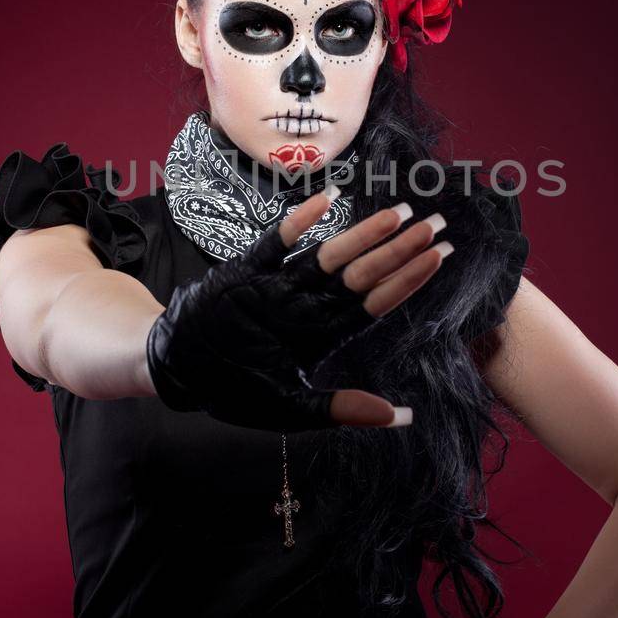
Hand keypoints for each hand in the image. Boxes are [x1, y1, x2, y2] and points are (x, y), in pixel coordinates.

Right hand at [146, 188, 453, 432]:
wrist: (177, 368)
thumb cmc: (234, 388)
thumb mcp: (290, 407)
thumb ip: (342, 409)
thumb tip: (402, 417)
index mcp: (321, 336)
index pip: (374, 304)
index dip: (407, 280)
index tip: (441, 256)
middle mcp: (307, 307)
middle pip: (361, 274)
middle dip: (399, 250)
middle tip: (438, 224)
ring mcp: (278, 287)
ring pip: (327, 256)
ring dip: (362, 235)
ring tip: (398, 213)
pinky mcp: (246, 272)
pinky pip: (275, 244)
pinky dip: (298, 224)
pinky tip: (326, 201)